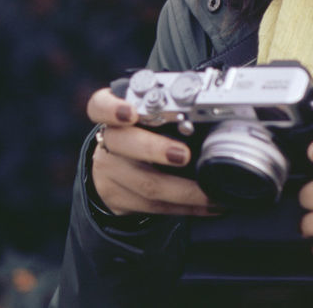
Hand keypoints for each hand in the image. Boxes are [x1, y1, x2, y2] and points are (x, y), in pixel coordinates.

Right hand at [85, 87, 217, 217]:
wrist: (114, 167)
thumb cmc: (141, 133)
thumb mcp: (146, 116)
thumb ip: (166, 111)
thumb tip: (208, 113)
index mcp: (113, 114)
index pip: (100, 106)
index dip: (113, 109)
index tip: (130, 113)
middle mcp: (109, 142)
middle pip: (124, 144)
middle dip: (156, 149)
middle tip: (183, 155)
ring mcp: (111, 174)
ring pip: (145, 184)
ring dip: (184, 191)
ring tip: (212, 192)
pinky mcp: (120, 200)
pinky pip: (155, 206)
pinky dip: (186, 206)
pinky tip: (208, 205)